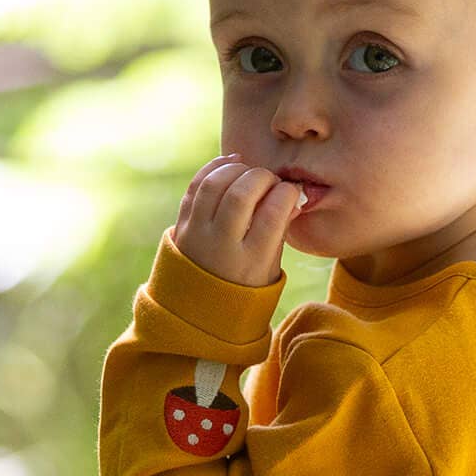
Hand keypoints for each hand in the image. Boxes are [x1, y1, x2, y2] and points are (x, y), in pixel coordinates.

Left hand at [171, 154, 304, 286]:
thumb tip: (294, 195)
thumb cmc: (245, 286)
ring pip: (214, 184)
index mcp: (251, 262)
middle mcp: (221, 247)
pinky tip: (232, 165)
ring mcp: (196, 235)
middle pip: (240, 194)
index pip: (272, 214)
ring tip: (250, 173)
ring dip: (236, 169)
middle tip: (270, 181)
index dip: (286, 193)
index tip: (291, 191)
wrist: (198, 310)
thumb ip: (281, 230)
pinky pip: (196, 186)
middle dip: (261, 177)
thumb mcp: (270, 268)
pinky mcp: (181, 225)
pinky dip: (214, 168)